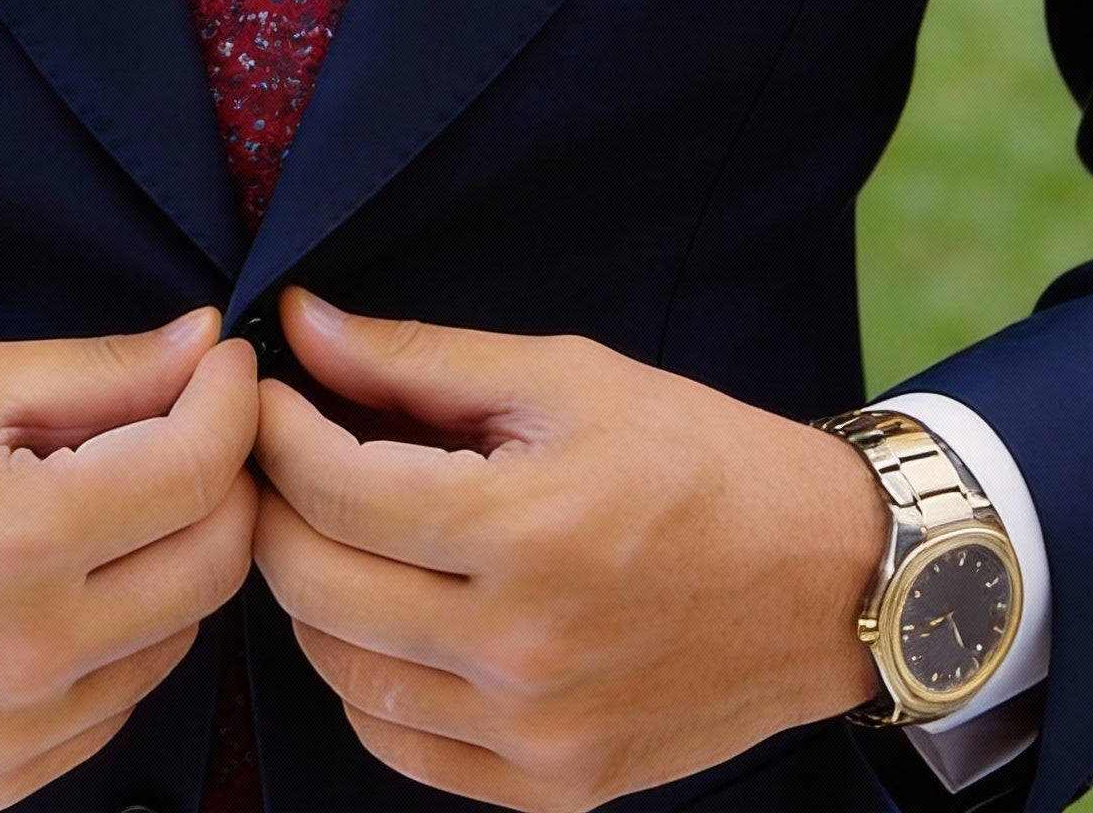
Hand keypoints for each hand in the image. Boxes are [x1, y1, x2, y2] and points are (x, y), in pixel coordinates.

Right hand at [0, 308, 257, 812]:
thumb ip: (96, 370)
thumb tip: (202, 345)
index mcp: (16, 540)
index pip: (198, 470)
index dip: (232, 402)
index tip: (225, 368)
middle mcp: (27, 655)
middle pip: (214, 563)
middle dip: (225, 479)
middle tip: (191, 424)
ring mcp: (12, 737)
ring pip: (177, 636)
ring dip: (174, 557)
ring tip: (113, 499)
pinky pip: (116, 702)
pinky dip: (121, 634)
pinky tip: (68, 580)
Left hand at [253, 290, 887, 811]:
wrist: (828, 580)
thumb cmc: (699, 458)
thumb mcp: (563, 377)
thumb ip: (418, 359)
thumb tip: (304, 325)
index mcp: (523, 530)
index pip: (332, 488)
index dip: (275, 429)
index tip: (265, 393)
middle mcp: (519, 648)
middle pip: (314, 584)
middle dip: (273, 505)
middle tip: (280, 454)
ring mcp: (533, 733)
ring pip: (340, 672)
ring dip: (310, 593)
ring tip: (332, 527)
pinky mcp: (552, 785)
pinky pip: (399, 745)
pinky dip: (365, 680)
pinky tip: (384, 615)